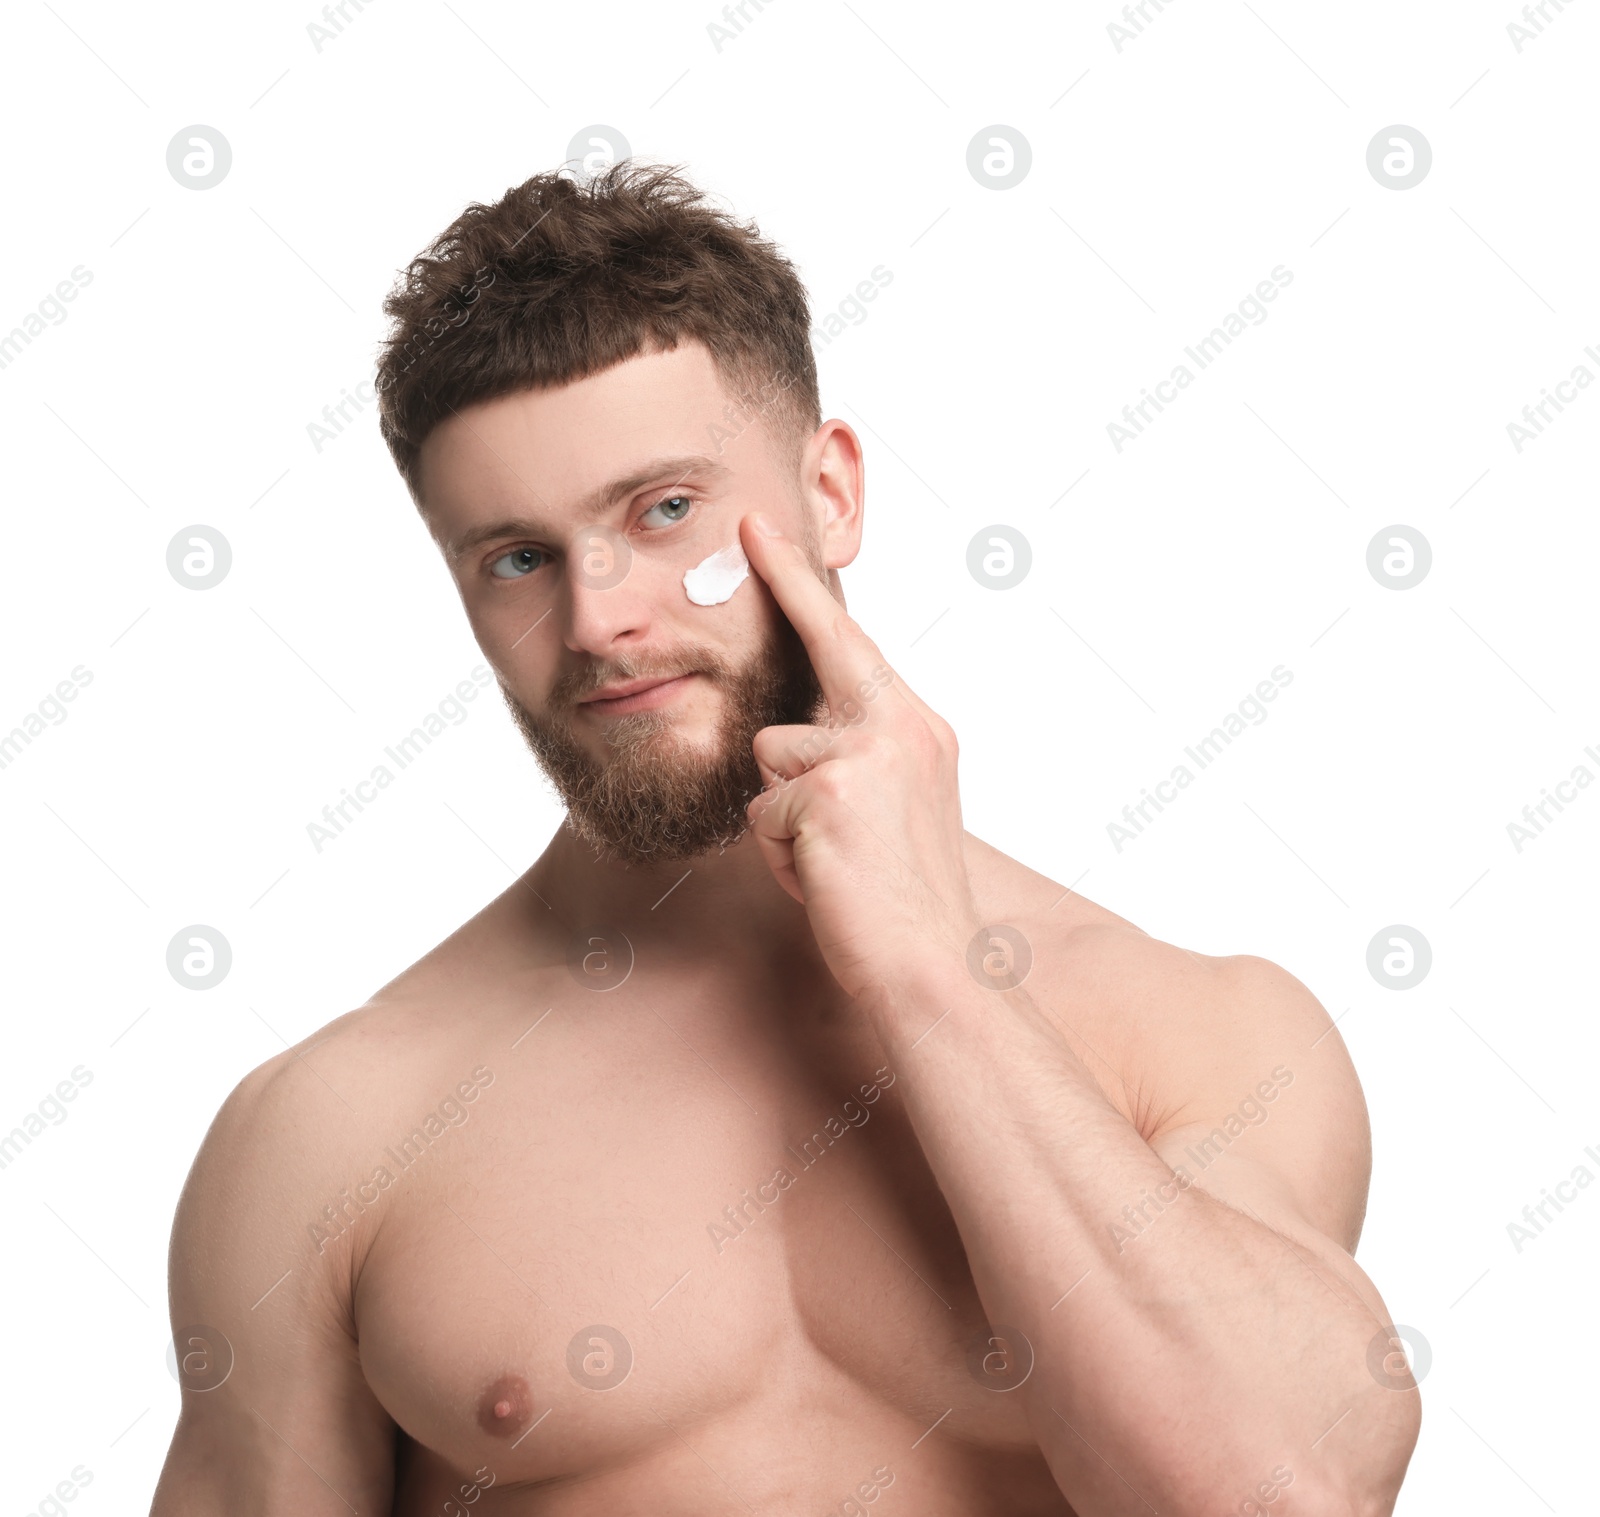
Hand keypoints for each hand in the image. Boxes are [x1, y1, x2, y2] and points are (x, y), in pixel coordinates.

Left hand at [740, 512, 976, 1001]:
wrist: (933, 968)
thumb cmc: (906, 903)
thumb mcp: (894, 811)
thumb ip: (854, 761)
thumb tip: (782, 744)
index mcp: (919, 729)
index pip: (850, 643)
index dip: (801, 586)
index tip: (763, 531)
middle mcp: (901, 727)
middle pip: (803, 679)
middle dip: (780, 604)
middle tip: (749, 524)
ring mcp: (866, 755)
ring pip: (771, 760)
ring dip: (783, 819)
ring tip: (831, 863)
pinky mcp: (827, 793)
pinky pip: (763, 813)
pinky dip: (782, 856)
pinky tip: (826, 882)